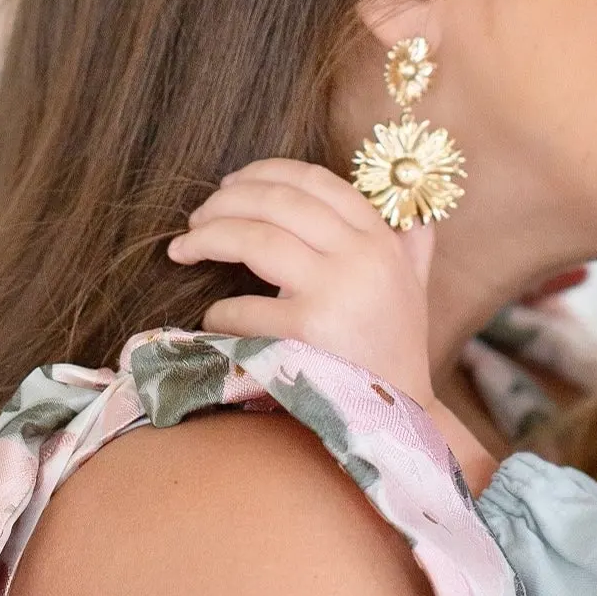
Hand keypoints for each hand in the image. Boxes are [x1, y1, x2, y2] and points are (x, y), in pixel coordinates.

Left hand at [167, 161, 495, 485]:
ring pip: (255, 240)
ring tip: (182, 249)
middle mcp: (362, 257)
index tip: (232, 182)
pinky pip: (244, 310)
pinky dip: (218, 313)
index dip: (265, 172)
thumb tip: (415, 216)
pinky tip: (211, 320)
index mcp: (381, 240)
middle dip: (224, 201)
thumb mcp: (415, 291)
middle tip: (195, 218)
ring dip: (207, 238)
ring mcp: (336, 294)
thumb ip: (413, 249)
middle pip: (278, 202)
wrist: (400, 423)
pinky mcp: (307, 336)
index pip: (316, 181)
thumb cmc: (396, 352)